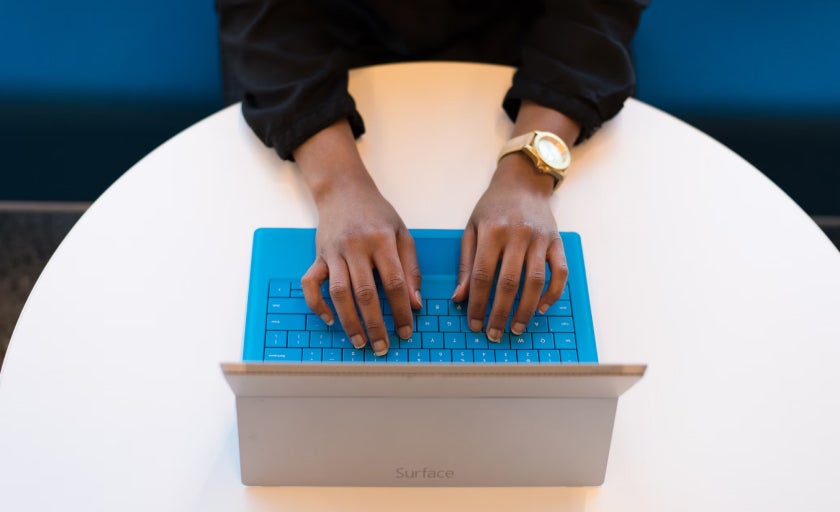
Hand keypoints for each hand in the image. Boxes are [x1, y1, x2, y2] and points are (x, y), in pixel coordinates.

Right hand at [301, 182, 420, 355]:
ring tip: (359, 342)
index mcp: (382, 240)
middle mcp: (356, 247)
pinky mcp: (317, 255)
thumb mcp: (402, 234)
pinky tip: (329, 320)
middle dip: (375, 323)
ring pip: (339, 292)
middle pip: (365, 292)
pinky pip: (310, 284)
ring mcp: (333, 252)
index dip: (401, 310)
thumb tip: (415, 303)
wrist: (343, 189)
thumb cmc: (376, 213)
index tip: (406, 331)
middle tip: (382, 346)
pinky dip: (317, 304)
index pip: (395, 282)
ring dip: (349, 321)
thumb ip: (411, 268)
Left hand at [451, 153, 567, 341]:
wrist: (523, 182)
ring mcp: (540, 239)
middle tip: (494, 334)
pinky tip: (542, 308)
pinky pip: (559, 272)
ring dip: (526, 309)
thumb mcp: (472, 228)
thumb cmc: (493, 207)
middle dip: (500, 312)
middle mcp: (517, 235)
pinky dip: (553, 293)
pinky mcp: (557, 242)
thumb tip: (458, 298)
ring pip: (535, 281)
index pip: (482, 275)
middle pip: (508, 282)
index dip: (477, 303)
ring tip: (516, 327)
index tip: (474, 323)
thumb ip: (465, 263)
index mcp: (492, 231)